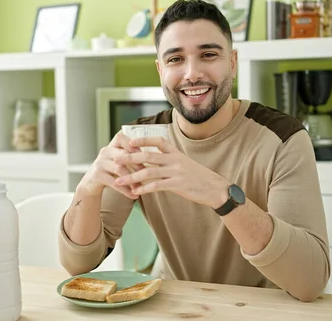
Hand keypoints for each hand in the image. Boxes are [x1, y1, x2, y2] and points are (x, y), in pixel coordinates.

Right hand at [78, 132, 144, 199]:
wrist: (90, 184)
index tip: (145, 152)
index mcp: (112, 146)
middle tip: (148, 174)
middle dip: (137, 165)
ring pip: (119, 169)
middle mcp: (105, 152)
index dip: (133, 143)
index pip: (121, 138)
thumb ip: (130, 157)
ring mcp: (100, 163)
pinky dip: (126, 190)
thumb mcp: (118, 161)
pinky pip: (114, 183)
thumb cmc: (110, 171)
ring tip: (141, 187)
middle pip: (123, 155)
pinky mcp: (97, 175)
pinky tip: (134, 196)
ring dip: (132, 179)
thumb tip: (154, 159)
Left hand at [113, 136, 231, 207]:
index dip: (143, 140)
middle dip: (130, 157)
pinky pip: (157, 186)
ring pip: (149, 171)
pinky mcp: (178, 185)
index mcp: (176, 153)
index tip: (130, 142)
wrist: (215, 189)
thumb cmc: (199, 177)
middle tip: (116, 159)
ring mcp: (176, 172)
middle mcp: (175, 160)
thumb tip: (154, 159)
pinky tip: (135, 192)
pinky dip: (144, 189)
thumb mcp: (185, 164)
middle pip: (148, 156)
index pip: (158, 141)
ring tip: (119, 180)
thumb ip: (170, 160)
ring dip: (132, 177)